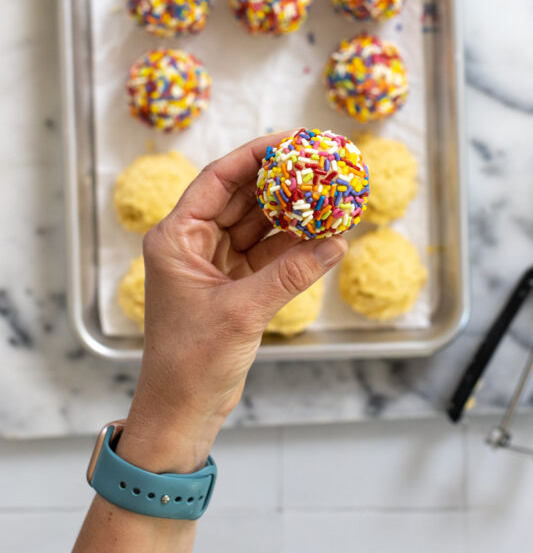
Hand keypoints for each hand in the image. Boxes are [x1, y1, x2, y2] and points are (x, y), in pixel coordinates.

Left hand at [118, 133, 346, 471]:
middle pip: (241, 197)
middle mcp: (193, 243)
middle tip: (320, 162)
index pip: (218, 180)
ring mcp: (214, 263)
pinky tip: (326, 235)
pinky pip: (269, 253)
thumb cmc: (191, 363)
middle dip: (281, 180)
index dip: (255, 156)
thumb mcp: (242, 312)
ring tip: (331, 194)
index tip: (291, 140)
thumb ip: (290, 275)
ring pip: (258, 224)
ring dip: (293, 212)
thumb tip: (335, 242)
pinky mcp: (234, 285)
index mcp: (176, 238)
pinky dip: (295, 245)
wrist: (182, 412)